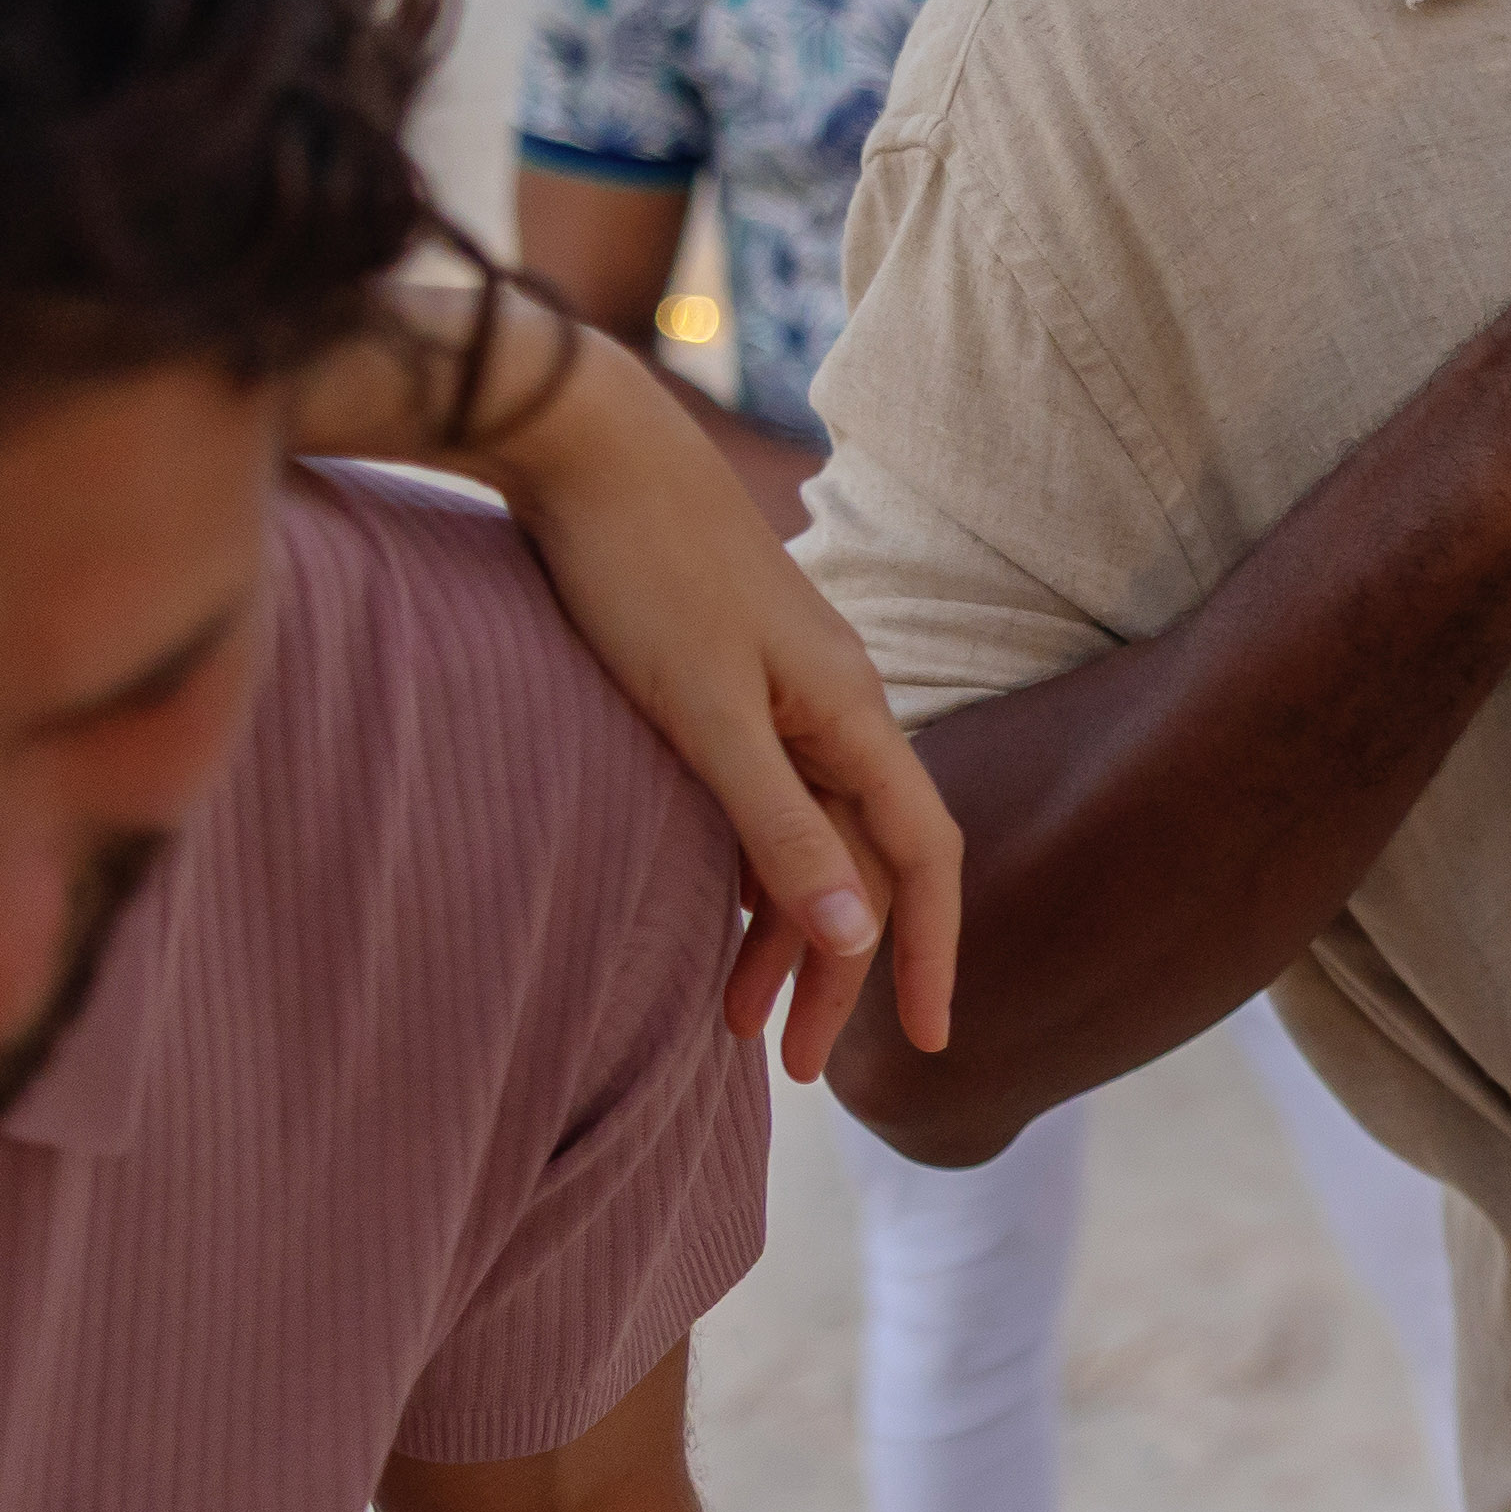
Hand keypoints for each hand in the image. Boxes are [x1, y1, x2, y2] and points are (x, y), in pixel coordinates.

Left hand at [448, 324, 963, 1080]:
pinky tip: (713, 913)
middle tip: (790, 1067)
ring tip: (730, 1019)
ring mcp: (788, 690)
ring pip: (813, 835)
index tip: (925, 1045)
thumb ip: (780, 826)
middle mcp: (838, 705)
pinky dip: (750, 871)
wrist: (581, 444)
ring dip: (784, 930)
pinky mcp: (734, 678)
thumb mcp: (704, 716)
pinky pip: (769, 801)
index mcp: (852, 714)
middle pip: (868, 861)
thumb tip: (860, 932)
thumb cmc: (638, 573)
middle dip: (841, 970)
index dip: (930, 954)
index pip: (923, 858)